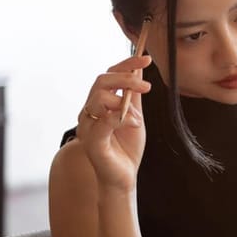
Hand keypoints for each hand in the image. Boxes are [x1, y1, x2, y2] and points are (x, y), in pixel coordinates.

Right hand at [75, 54, 151, 191]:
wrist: (124, 177)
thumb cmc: (126, 148)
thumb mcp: (135, 116)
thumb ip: (133, 95)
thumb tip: (138, 69)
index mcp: (99, 104)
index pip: (108, 75)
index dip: (126, 64)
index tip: (146, 58)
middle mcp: (89, 112)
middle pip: (101, 81)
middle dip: (126, 79)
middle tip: (147, 86)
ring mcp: (88, 126)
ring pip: (99, 98)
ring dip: (124, 100)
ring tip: (138, 116)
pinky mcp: (92, 142)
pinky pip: (102, 122)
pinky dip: (121, 118)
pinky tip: (134, 123)